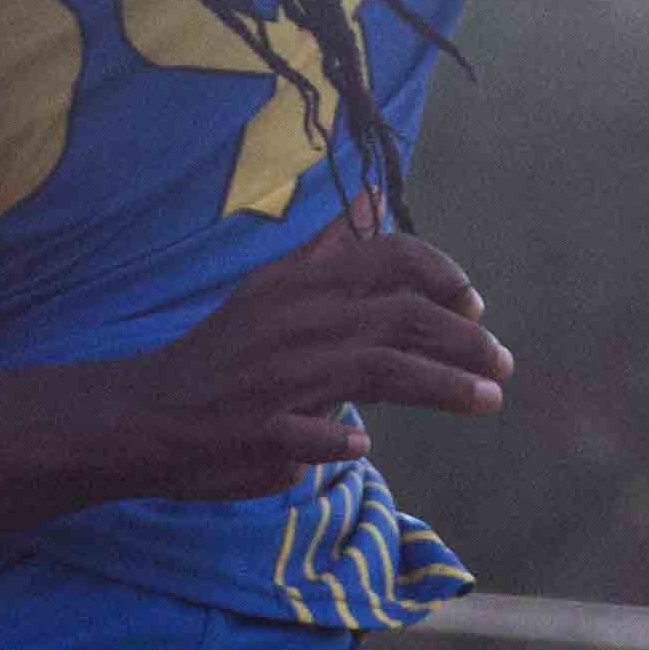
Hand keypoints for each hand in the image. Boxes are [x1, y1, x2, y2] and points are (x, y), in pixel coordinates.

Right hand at [107, 209, 509, 501]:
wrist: (144, 414)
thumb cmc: (219, 355)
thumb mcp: (270, 291)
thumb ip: (327, 252)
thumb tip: (369, 201)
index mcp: (302, 284)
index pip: (392, 260)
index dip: (444, 278)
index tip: (475, 306)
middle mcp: (298, 322)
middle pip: (403, 318)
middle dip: (466, 341)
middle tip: (504, 365)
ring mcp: (278, 378)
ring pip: (379, 370)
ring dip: (442, 387)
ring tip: (487, 401)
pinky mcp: (257, 430)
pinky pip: (307, 434)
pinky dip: (336, 441)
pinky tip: (361, 448)